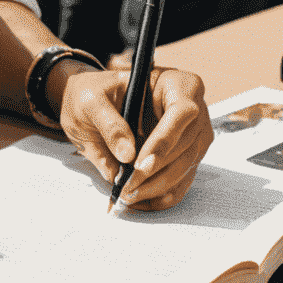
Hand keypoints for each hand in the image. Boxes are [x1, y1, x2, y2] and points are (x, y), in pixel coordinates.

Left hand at [57, 66, 212, 210]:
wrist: (91, 102)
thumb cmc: (93, 92)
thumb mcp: (91, 100)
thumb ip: (109, 124)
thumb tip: (127, 156)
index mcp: (174, 83)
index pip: (182, 112)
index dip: (165, 140)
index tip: (141, 163)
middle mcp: (191, 109)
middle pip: (186, 145)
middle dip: (158, 170)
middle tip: (130, 185)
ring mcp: (192, 135)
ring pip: (185, 166)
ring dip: (159, 186)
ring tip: (130, 194)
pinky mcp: (184, 156)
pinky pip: (181, 179)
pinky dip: (163, 194)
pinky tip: (142, 200)